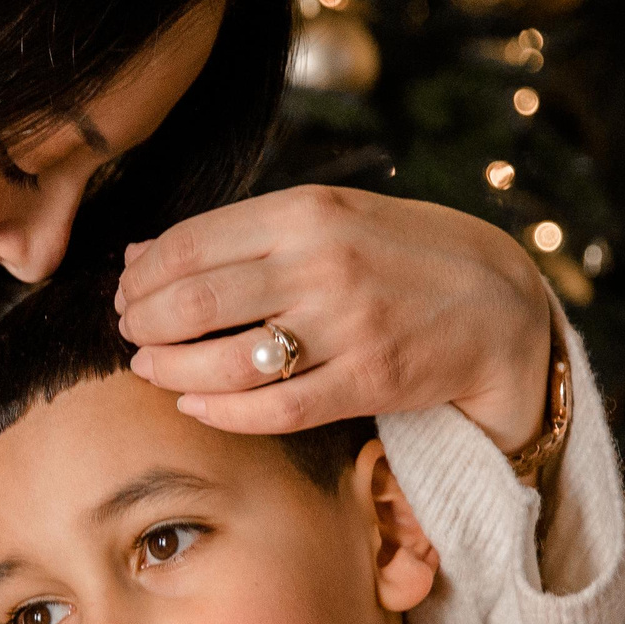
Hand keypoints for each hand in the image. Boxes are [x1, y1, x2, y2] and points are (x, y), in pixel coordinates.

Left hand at [114, 185, 556, 450]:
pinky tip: (195, 405)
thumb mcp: (327, 217)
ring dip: (170, 371)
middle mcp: (323, 264)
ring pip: (225, 362)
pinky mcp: (368, 380)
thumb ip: (241, 233)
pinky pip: (274, 408)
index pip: (190, 245)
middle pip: (194, 304)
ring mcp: (347, 325)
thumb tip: (141, 253)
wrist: (497, 302)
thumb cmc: (399, 254)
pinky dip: (221, 412)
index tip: (128, 292)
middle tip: (130, 334)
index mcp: (306, 212)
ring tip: (151, 369)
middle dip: (144, 324)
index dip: (142, 276)